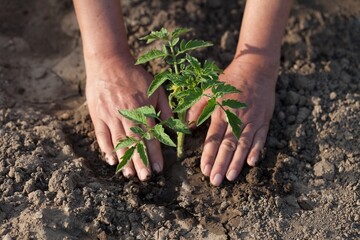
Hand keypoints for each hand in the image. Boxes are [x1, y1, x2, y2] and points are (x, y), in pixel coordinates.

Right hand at [85, 55, 170, 180]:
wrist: (108, 62)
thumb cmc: (135, 76)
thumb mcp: (156, 88)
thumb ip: (164, 108)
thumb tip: (170, 126)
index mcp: (143, 109)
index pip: (150, 137)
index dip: (154, 154)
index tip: (158, 169)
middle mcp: (127, 115)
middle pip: (135, 143)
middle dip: (140, 162)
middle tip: (144, 178)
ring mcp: (110, 116)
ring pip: (119, 142)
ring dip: (124, 159)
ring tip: (129, 174)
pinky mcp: (98, 115)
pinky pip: (102, 136)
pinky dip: (107, 149)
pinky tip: (111, 160)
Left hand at [188, 59, 277, 185]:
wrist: (255, 68)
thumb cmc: (229, 81)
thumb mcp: (209, 90)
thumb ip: (197, 107)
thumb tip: (187, 125)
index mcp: (221, 111)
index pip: (213, 137)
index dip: (208, 154)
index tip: (204, 169)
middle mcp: (237, 118)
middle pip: (228, 144)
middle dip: (220, 163)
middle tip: (215, 181)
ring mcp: (252, 120)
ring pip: (244, 144)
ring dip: (237, 162)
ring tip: (230, 177)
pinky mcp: (264, 120)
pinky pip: (261, 137)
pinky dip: (257, 150)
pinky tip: (252, 162)